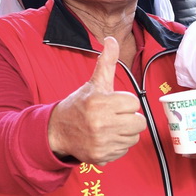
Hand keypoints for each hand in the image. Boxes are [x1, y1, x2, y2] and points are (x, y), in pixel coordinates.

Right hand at [48, 36, 145, 164]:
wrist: (56, 131)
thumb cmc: (80, 104)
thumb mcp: (94, 83)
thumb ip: (106, 62)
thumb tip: (111, 39)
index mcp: (100, 103)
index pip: (134, 103)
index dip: (126, 102)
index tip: (114, 103)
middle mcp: (101, 124)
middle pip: (139, 123)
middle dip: (129, 118)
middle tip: (115, 116)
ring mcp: (101, 142)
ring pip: (134, 137)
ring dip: (125, 132)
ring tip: (109, 127)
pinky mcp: (101, 156)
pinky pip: (124, 150)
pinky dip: (117, 146)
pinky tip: (105, 138)